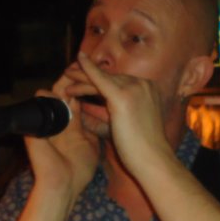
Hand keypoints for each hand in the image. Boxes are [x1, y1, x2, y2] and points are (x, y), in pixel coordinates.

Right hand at [24, 79, 98, 201]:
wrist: (63, 184)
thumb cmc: (78, 170)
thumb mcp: (92, 145)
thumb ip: (95, 128)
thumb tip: (104, 113)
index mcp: (72, 124)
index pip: (78, 98)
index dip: (86, 85)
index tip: (97, 73)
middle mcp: (59, 121)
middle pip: (65, 92)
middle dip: (75, 78)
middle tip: (81, 64)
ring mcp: (47, 122)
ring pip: (52, 94)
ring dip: (61, 82)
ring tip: (69, 70)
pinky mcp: (36, 126)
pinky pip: (39, 105)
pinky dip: (45, 96)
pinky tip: (54, 89)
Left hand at [74, 51, 174, 173]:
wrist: (153, 160)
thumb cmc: (141, 149)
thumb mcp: (128, 124)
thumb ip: (112, 112)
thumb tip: (88, 106)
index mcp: (148, 91)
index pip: (120, 81)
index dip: (102, 78)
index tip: (87, 77)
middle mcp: (143, 85)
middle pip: (111, 77)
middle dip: (89, 74)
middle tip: (71, 71)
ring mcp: (135, 88)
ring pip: (103, 78)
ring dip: (83, 76)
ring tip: (67, 75)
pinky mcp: (123, 96)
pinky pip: (100, 79)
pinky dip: (88, 69)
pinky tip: (78, 61)